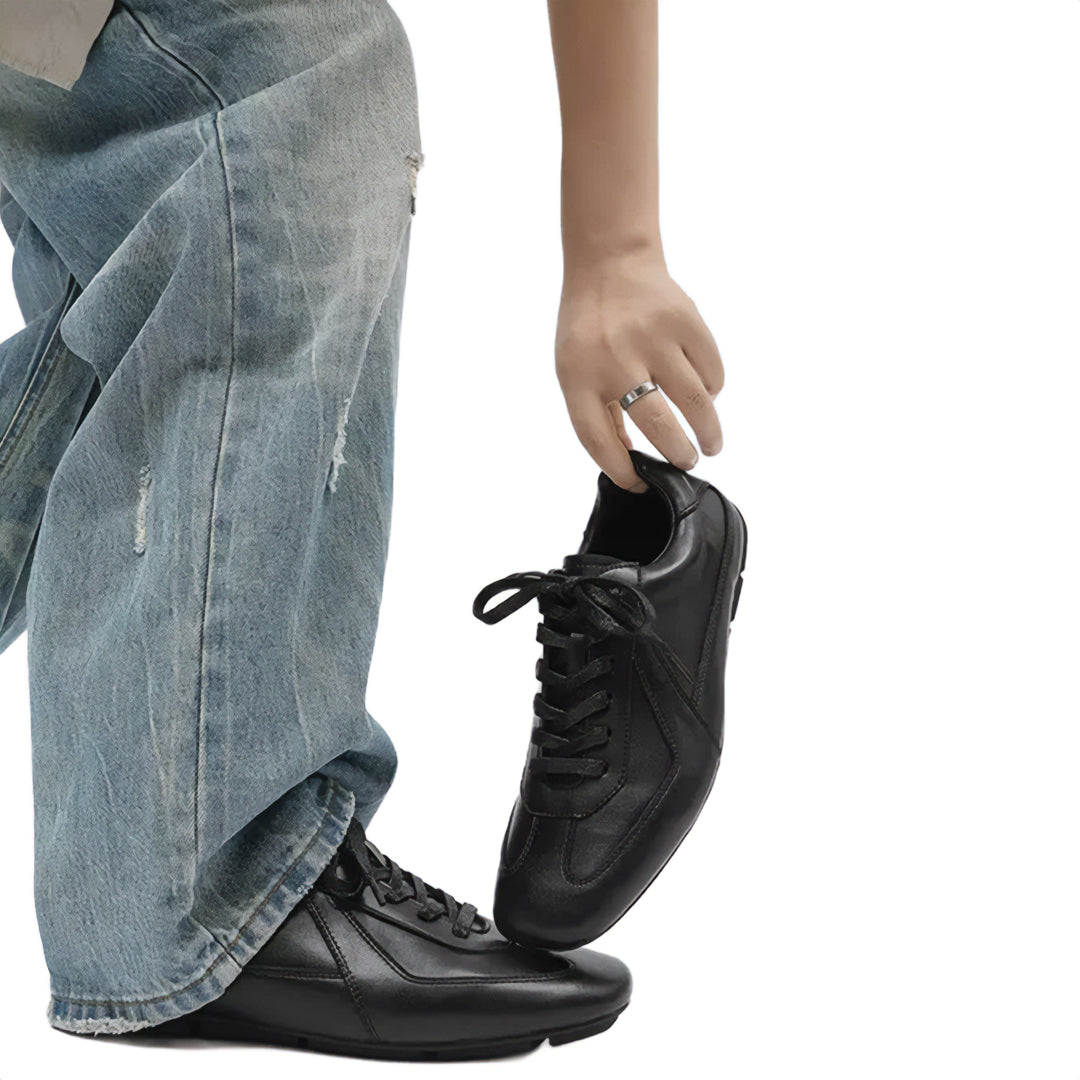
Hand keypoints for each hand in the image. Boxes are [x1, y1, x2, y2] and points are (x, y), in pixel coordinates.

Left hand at [555, 246, 724, 491]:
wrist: (608, 262)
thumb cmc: (590, 328)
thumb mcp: (573, 371)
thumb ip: (597, 414)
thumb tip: (628, 462)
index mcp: (578, 377)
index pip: (598, 439)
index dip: (620, 471)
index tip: (641, 484)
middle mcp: (614, 359)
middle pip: (657, 425)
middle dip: (679, 455)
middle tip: (688, 464)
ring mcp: (652, 338)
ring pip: (694, 401)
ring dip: (708, 431)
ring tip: (711, 445)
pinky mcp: (684, 320)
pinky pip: (710, 370)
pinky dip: (712, 388)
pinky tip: (706, 394)